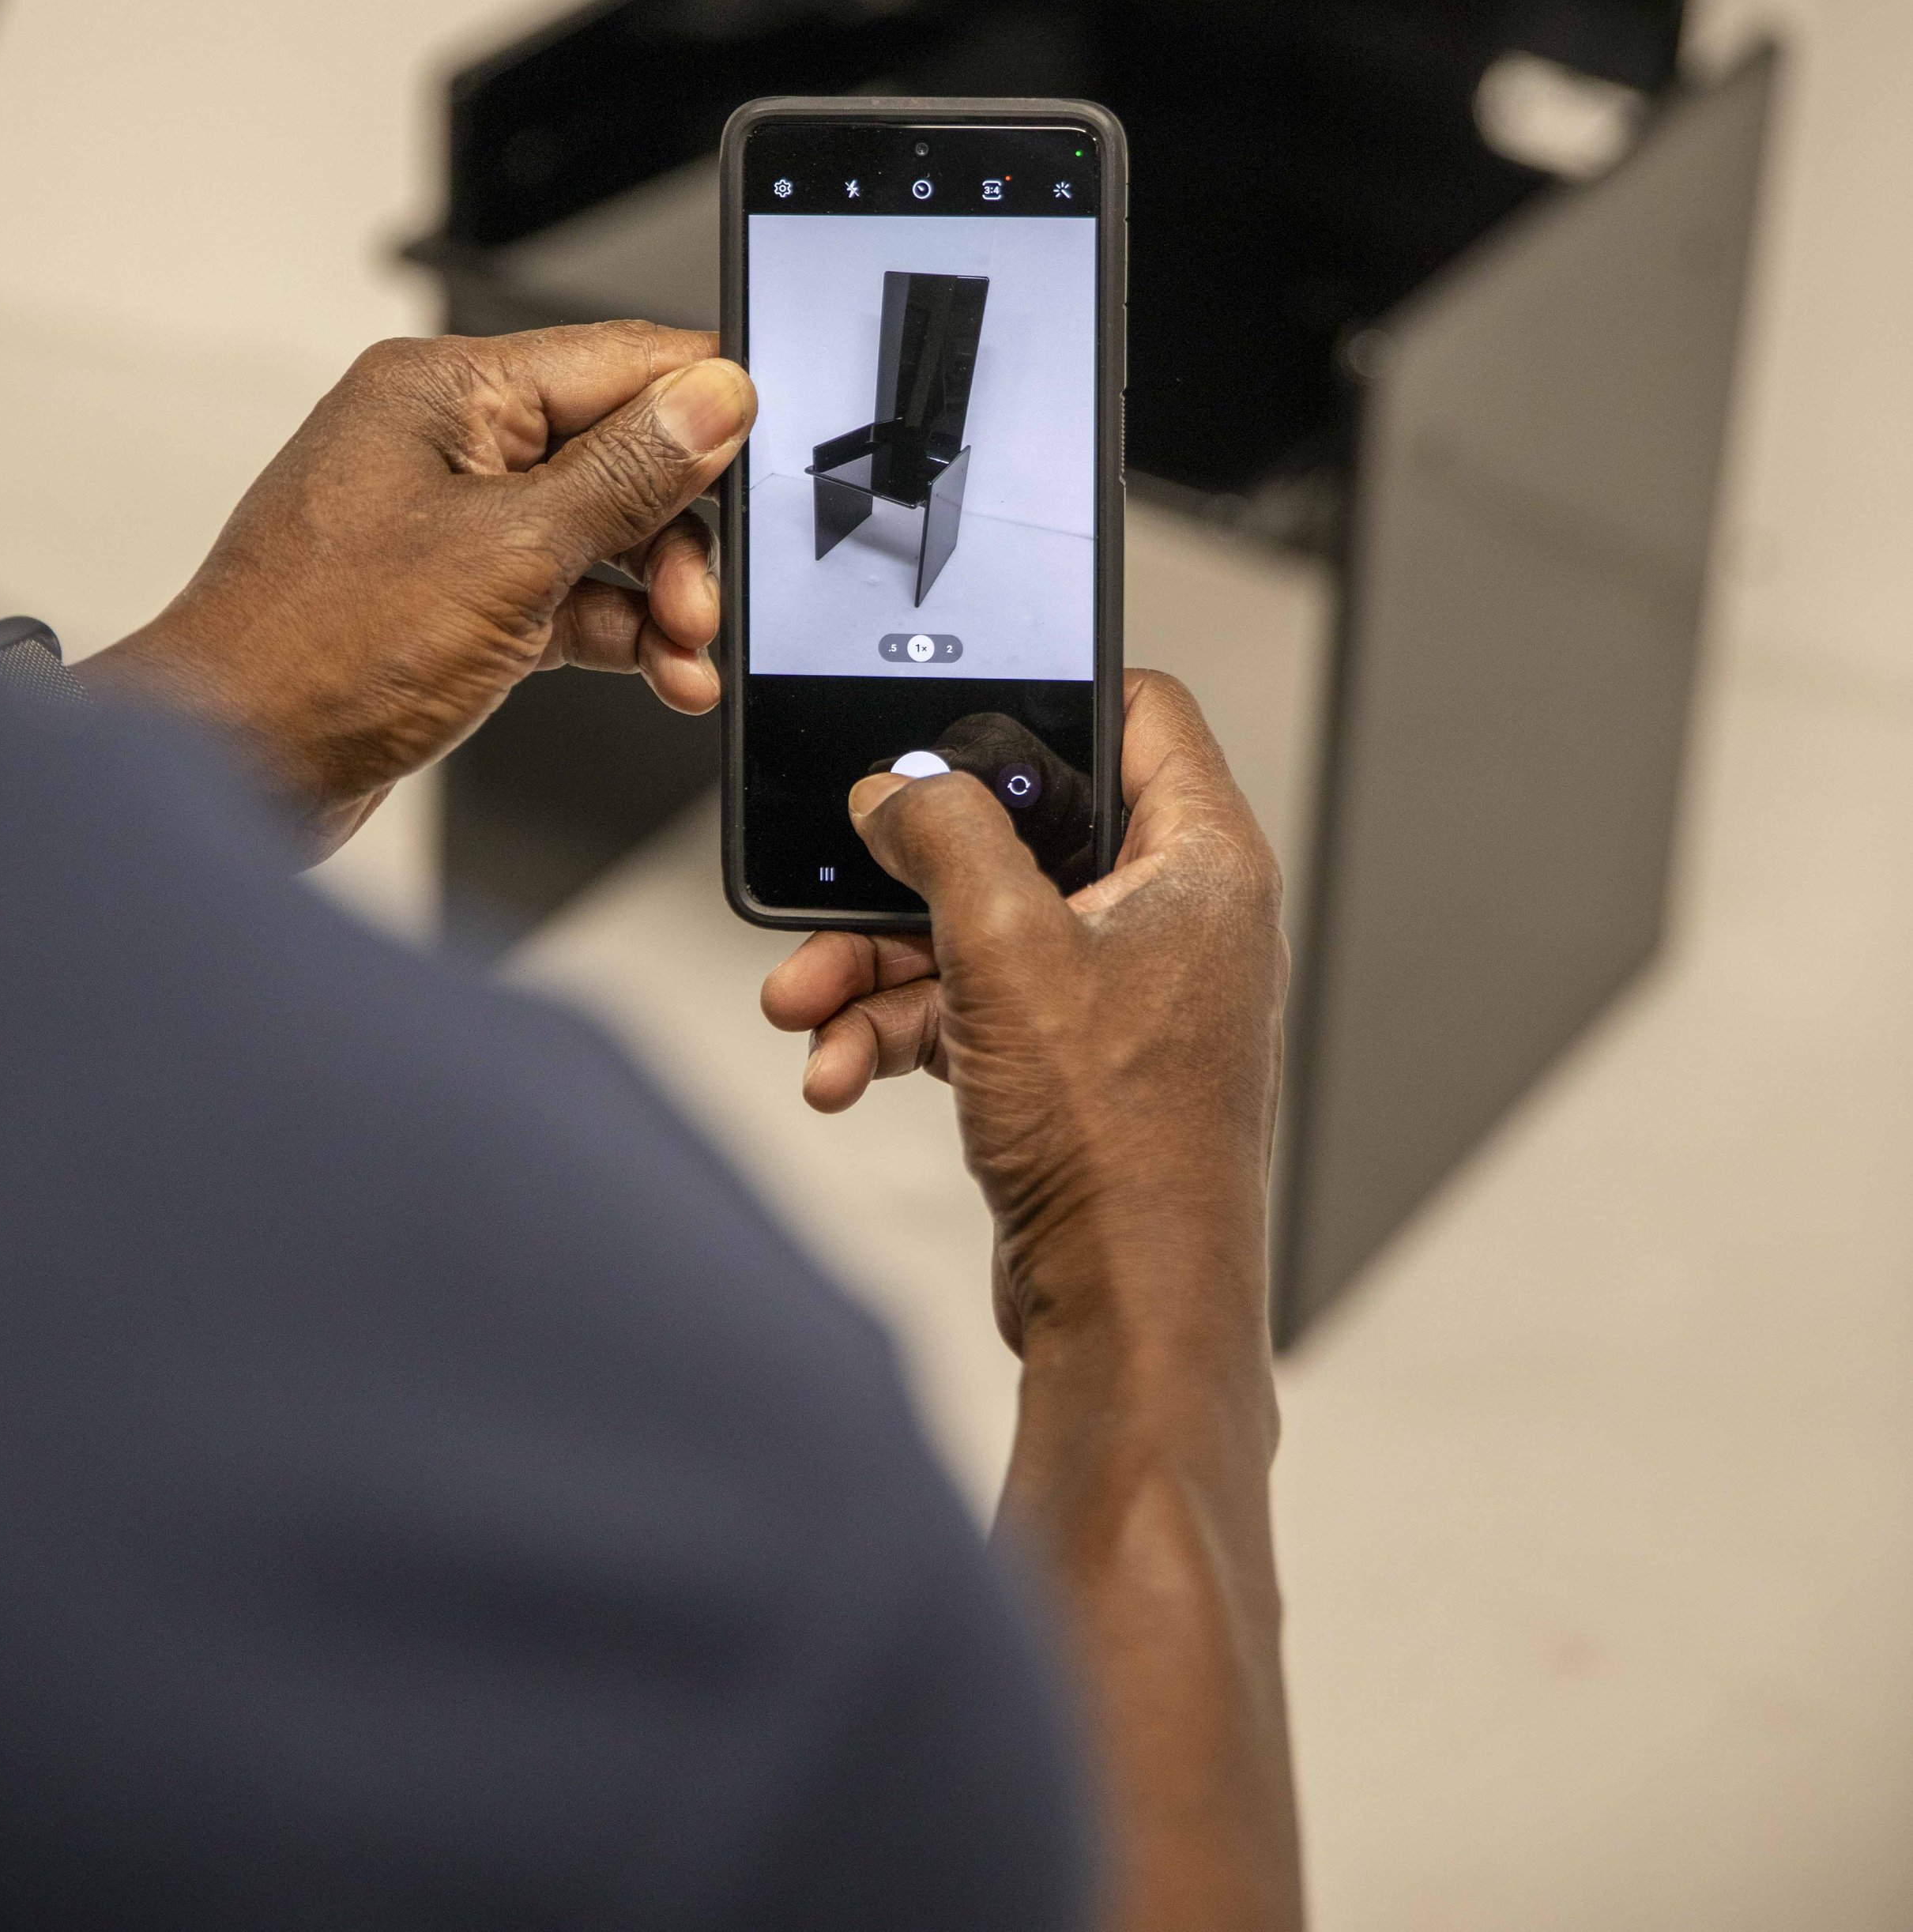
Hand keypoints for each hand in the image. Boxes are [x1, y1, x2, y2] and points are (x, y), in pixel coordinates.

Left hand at [76, 323, 754, 858]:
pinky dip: (617, 634)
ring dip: (657, 596)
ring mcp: (447, 525)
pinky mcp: (451, 600)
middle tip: (702, 600)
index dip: (705, 408)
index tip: (767, 459)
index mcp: (442, 392)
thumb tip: (714, 398)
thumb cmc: (315, 652)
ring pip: (600, 534)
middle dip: (678, 533)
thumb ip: (627, 473)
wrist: (227, 766)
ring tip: (685, 653)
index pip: (618, 361)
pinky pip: (565, 595)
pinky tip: (658, 674)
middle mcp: (443, 444)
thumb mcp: (511, 552)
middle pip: (620, 455)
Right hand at [767, 673, 1304, 1926]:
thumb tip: (893, 789)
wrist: (1128, 1316)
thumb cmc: (1119, 1149)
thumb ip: (942, 835)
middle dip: (906, 872)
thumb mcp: (1005, 949)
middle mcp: (1174, 915)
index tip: (950, 710)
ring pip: (978, 924)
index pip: (1137, 710)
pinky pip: (973, 1005)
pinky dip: (903, 1028)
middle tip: (835, 888)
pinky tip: (845, 1072)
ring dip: (879, 964)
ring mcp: (1125, 992)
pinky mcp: (1075, 1061)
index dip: (1044, 694)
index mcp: (1202, 860)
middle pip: (1023, 828)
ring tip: (808, 1010)